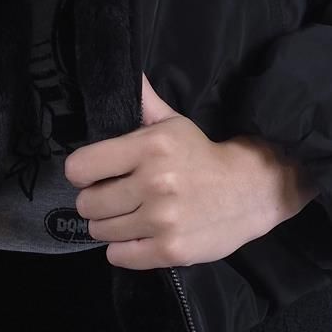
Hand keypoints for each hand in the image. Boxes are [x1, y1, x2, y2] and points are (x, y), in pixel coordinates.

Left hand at [63, 72, 318, 270]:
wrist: (251, 190)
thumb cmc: (203, 155)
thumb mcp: (175, 124)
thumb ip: (145, 103)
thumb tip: (128, 75)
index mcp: (149, 147)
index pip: (80, 167)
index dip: (82, 172)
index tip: (94, 174)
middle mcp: (153, 183)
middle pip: (87, 204)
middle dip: (96, 201)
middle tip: (115, 197)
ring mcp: (162, 220)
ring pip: (100, 231)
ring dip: (110, 225)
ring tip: (129, 215)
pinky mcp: (170, 250)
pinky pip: (119, 256)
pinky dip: (124, 249)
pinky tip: (139, 235)